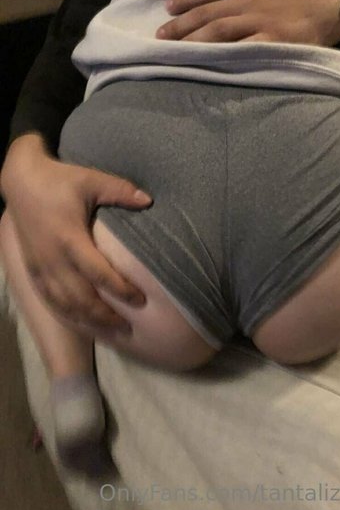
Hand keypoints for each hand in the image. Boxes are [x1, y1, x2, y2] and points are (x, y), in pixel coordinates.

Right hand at [1, 135, 152, 330]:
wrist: (20, 180)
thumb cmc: (59, 180)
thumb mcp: (92, 180)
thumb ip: (120, 191)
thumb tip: (149, 200)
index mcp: (69, 238)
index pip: (98, 273)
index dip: (120, 290)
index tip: (141, 300)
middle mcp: (53, 258)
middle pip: (80, 297)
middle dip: (105, 315)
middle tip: (128, 327)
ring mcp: (40, 265)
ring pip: (63, 303)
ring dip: (87, 319)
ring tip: (110, 330)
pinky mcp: (32, 268)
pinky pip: (49, 298)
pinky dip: (66, 312)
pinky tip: (81, 321)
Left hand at [156, 0, 339, 45]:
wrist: (328, 6)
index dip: (185, 0)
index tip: (167, 9)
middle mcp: (246, 0)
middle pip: (207, 12)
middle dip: (181, 24)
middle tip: (161, 36)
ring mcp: (258, 20)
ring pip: (218, 29)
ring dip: (194, 40)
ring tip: (175, 50)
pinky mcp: (270, 39)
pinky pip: (243, 47)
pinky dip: (225, 53)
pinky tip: (209, 60)